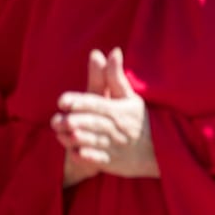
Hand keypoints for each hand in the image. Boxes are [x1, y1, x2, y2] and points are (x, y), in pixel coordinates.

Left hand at [52, 48, 157, 182]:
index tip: (62, 101)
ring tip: (61, 135)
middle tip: (56, 120)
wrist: (159, 149)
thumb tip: (113, 51)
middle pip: (93, 123)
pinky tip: (76, 154)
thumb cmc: (138, 119)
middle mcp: (116, 127)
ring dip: (76, 139)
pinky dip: (88, 157)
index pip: (97, 103)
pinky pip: (99, 160)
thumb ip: (115, 76)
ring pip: (93, 141)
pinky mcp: (113, 162)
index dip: (79, 102)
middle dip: (74, 122)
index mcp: (119, 109)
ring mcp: (115, 146)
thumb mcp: (130, 97)